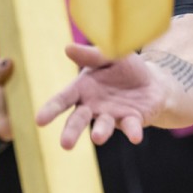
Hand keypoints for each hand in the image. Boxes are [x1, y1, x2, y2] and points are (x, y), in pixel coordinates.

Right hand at [35, 43, 160, 148]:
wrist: (153, 81)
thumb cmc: (125, 68)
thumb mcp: (109, 56)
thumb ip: (91, 56)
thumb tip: (68, 48)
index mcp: (82, 89)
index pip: (63, 100)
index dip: (51, 109)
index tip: (39, 121)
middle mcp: (93, 106)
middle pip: (78, 120)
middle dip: (71, 131)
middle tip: (66, 144)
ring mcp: (111, 116)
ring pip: (102, 126)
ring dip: (100, 132)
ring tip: (97, 137)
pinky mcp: (131, 121)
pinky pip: (130, 127)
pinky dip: (132, 132)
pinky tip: (135, 138)